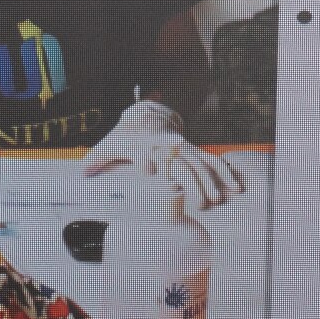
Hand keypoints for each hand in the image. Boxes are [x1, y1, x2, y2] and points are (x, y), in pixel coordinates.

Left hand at [81, 100, 242, 210]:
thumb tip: (83, 171)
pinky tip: (236, 187)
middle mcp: (169, 146)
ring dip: (211, 182)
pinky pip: (213, 162)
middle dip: (191, 181)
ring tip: (218, 200)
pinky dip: (226, 173)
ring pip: (201, 165)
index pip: (147, 150)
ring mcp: (185, 149)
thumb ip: (98, 158)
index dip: (146, 159)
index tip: (147, 170)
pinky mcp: (194, 153)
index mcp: (147, 142)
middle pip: (181, 163)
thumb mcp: (111, 143)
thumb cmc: (128, 135)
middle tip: (199, 202)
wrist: (149, 116)